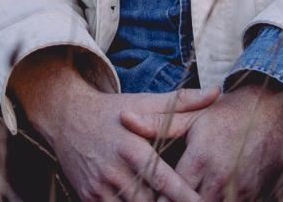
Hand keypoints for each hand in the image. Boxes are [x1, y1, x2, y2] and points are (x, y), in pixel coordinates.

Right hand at [10, 49, 217, 200]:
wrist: (65, 116)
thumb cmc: (112, 110)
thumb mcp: (144, 101)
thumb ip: (181, 102)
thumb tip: (216, 92)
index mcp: (133, 148)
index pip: (165, 182)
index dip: (186, 197)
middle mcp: (115, 170)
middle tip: (195, 201)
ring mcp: (99, 187)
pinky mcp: (88, 197)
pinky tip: (141, 201)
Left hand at [121, 81, 282, 200]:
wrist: (272, 110)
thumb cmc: (226, 114)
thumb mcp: (191, 116)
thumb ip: (157, 122)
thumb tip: (124, 118)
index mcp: (199, 160)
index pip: (170, 195)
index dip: (157, 200)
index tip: (146, 197)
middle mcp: (219, 179)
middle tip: (160, 198)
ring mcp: (240, 190)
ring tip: (186, 196)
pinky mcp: (257, 194)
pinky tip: (211, 195)